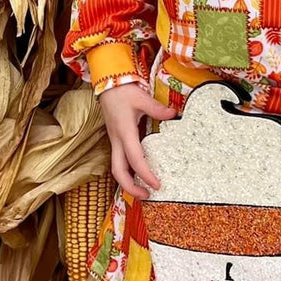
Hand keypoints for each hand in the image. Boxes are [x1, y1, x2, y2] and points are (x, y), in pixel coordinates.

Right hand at [98, 83, 176, 198]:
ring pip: (117, 169)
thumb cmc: (123, 92)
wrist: (107, 85)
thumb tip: (174, 114)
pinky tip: (139, 175)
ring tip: (144, 190)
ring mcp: (115, 141)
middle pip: (118, 172)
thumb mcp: (141, 98)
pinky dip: (128, 172)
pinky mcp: (116, 140)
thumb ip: (157, 108)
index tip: (157, 184)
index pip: (135, 160)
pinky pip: (119, 161)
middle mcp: (117, 141)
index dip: (145, 175)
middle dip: (130, 187)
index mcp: (124, 133)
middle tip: (147, 195)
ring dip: (128, 183)